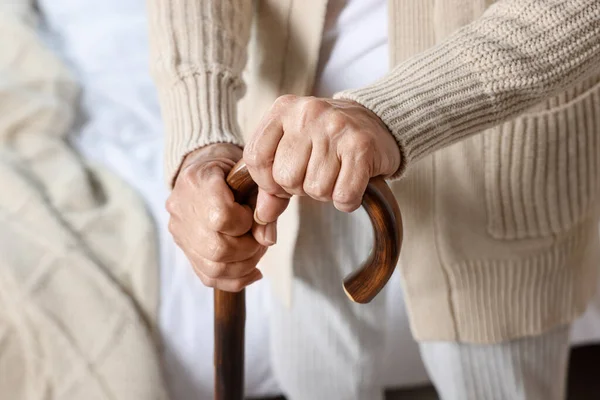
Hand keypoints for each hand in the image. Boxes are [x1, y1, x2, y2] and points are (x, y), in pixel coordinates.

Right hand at [166, 143, 275, 291]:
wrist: (207, 169)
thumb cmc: (235, 169)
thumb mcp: (253, 174)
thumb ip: (265, 202)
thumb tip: (267, 240)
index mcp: (196, 180)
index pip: (220, 217)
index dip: (244, 222)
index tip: (251, 213)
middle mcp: (181, 207)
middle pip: (217, 249)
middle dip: (248, 250)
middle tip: (260, 238)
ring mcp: (179, 230)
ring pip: (213, 268)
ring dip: (244, 266)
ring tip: (257, 251)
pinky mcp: (184, 247)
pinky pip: (208, 276)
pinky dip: (235, 278)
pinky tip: (253, 270)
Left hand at [244, 96, 399, 225]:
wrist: (378, 122)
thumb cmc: (327, 141)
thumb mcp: (292, 150)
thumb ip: (271, 183)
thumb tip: (262, 216)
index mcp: (283, 109)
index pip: (256, 158)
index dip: (266, 181)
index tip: (282, 183)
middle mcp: (307, 113)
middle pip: (285, 177)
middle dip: (299, 187)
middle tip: (317, 173)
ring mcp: (335, 127)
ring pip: (315, 188)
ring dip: (325, 193)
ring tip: (336, 173)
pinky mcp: (361, 145)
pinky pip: (343, 195)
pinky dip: (347, 200)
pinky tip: (352, 183)